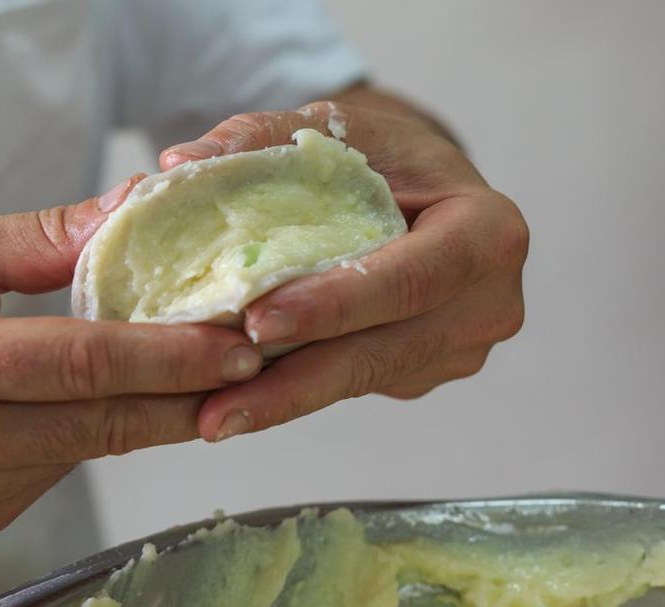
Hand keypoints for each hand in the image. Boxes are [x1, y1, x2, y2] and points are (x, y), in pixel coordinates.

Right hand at [0, 183, 263, 531]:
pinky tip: (98, 398)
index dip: (170, 356)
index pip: (82, 364)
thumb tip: (135, 206)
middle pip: (107, 422)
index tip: (242, 342)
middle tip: (258, 362)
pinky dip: (93, 430)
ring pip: (93, 447)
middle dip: (192, 394)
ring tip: (195, 367)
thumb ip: (42, 239)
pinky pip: (63, 466)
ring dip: (149, 410)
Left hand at [161, 100, 527, 441]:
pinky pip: (352, 384)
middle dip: (295, 381)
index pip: (411, 278)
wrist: (419, 188)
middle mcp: (487, 301)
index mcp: (486, 231)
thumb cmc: (379, 154)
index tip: (260, 323)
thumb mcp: (330, 128)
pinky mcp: (422, 372)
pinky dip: (293, 392)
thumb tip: (178, 164)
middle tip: (218, 404)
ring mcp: (459, 347)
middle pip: (382, 351)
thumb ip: (260, 139)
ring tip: (213, 419)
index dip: (336, 304)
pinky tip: (234, 403)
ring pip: (361, 380)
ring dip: (283, 402)